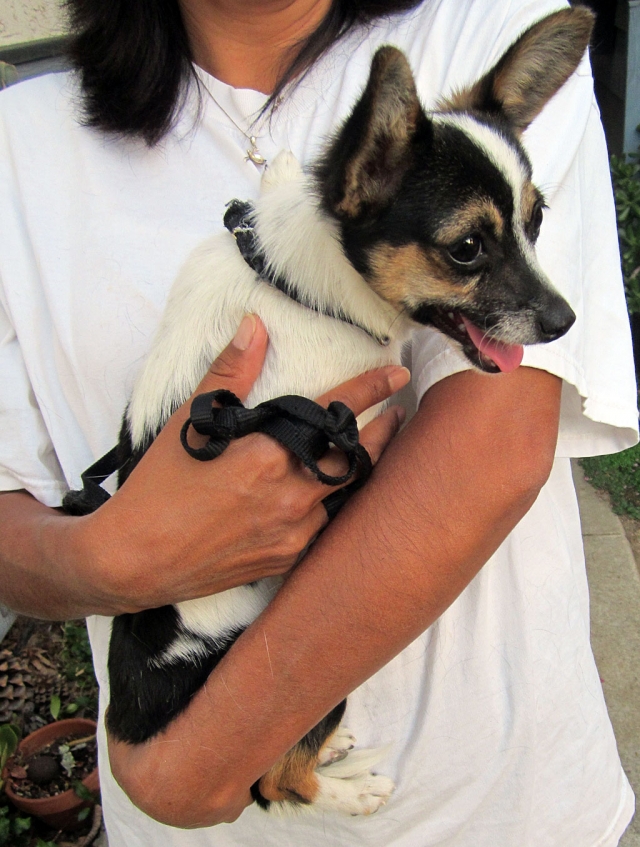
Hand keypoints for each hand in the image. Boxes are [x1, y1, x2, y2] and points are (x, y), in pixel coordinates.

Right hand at [75, 315, 408, 613]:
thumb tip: (255, 325)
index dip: (369, 390)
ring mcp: (292, 533)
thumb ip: (229, 373)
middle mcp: (289, 497)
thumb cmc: (159, 487)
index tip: (396, 375)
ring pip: (343, 495)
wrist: (137, 560)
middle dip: (382, 433)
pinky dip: (330, 503)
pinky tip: (327, 492)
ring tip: (368, 448)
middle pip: (355, 458)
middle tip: (396, 414)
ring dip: (358, 468)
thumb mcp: (190, 423)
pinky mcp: (286, 558)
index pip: (332, 413)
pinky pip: (322, 526)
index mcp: (268, 456)